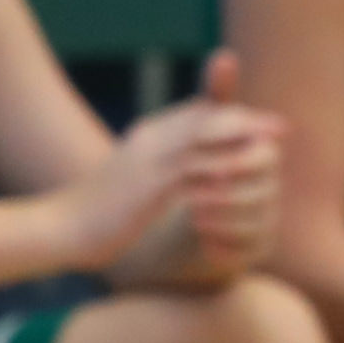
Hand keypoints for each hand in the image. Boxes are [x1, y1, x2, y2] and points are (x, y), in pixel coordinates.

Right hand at [67, 85, 280, 275]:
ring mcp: (146, 164)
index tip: (266, 122)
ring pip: (202, 144)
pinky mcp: (145, 190)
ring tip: (273, 150)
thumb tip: (199, 172)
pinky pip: (188, 178)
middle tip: (281, 128)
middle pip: (206, 121)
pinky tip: (243, 182)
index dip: (235, 115)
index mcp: (148, 136)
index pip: (198, 113)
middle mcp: (149, 142)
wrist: (62, 228)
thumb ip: (164, 167)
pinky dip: (217, 177)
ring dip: (240, 146)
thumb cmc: (101, 212)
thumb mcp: (134, 181)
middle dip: (247, 122)